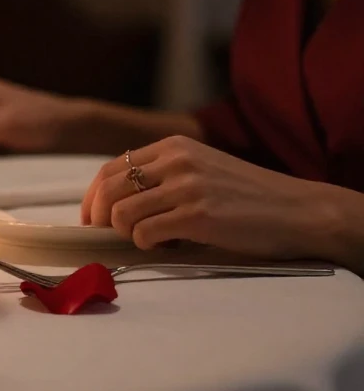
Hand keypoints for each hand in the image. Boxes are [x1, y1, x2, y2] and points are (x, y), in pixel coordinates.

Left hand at [80, 136, 332, 257]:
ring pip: (122, 213)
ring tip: (145, 239)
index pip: (111, 168)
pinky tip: (165, 244)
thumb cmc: (249, 197)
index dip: (93, 196)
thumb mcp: (201, 168)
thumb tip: (115, 204)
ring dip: (125, 233)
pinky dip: (145, 244)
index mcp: (172, 146)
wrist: (299, 210)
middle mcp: (175, 161)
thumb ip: (163, 177)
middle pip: (109, 189)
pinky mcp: (197, 215)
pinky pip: (145, 233)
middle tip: (103, 236)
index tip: (91, 218)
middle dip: (97, 217)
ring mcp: (186, 186)